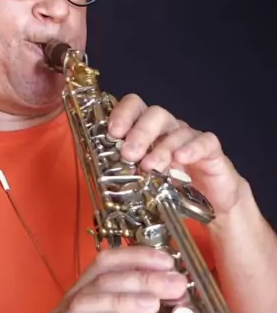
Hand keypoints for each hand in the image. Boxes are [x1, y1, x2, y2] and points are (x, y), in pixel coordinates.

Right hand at [22, 247, 186, 312]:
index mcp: (85, 298)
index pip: (107, 264)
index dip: (137, 257)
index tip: (168, 261)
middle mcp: (70, 308)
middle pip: (103, 280)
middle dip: (143, 279)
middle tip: (175, 285)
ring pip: (87, 304)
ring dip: (123, 300)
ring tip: (154, 303)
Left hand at [107, 94, 245, 216]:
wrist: (212, 205)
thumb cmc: (172, 189)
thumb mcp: (143, 181)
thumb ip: (125, 172)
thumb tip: (100, 175)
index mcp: (148, 132)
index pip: (135, 107)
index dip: (123, 114)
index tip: (113, 132)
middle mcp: (168, 130)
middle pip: (155, 114)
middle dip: (140, 132)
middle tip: (129, 154)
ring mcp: (190, 138)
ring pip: (177, 130)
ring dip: (162, 148)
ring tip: (150, 167)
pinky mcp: (211, 152)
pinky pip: (204, 142)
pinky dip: (192, 149)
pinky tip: (181, 159)